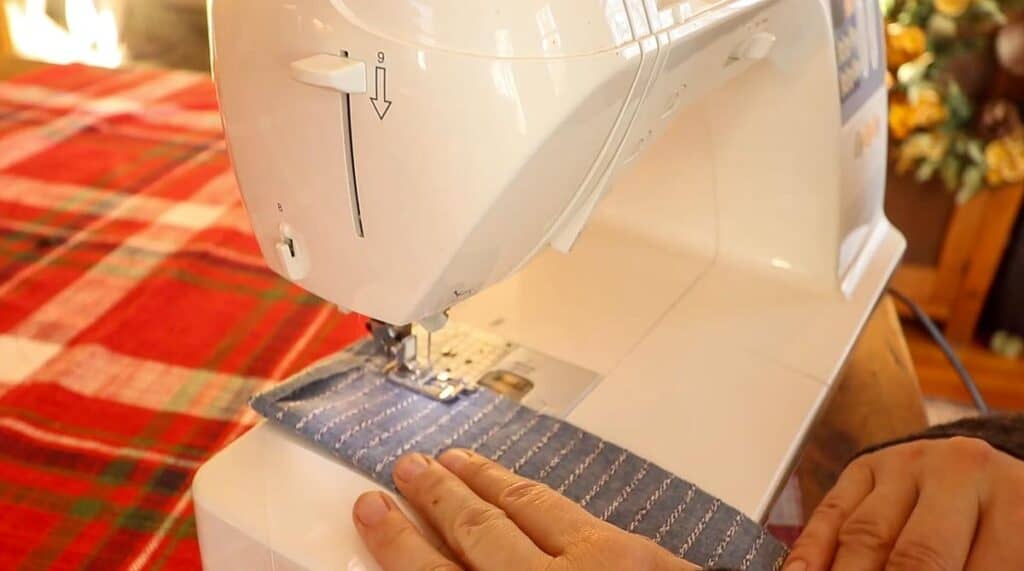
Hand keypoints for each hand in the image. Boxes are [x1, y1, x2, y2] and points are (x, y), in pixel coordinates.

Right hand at [352, 449, 697, 570]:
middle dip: (435, 498)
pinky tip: (520, 484)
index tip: (373, 513)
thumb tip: (453, 566)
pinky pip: (570, 510)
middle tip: (406, 468)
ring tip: (449, 459)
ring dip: (480, 481)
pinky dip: (533, 492)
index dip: (398, 544)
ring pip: (521, 510)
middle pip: (475, 532)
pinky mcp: (633, 554)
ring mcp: (593, 567)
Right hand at [786, 436, 1023, 570]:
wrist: (988, 478)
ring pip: (863, 536)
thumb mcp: (1013, 559)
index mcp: (1017, 500)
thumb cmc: (1006, 534)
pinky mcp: (866, 466)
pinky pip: (829, 514)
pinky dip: (809, 555)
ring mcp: (907, 464)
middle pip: (916, 558)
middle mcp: (960, 471)